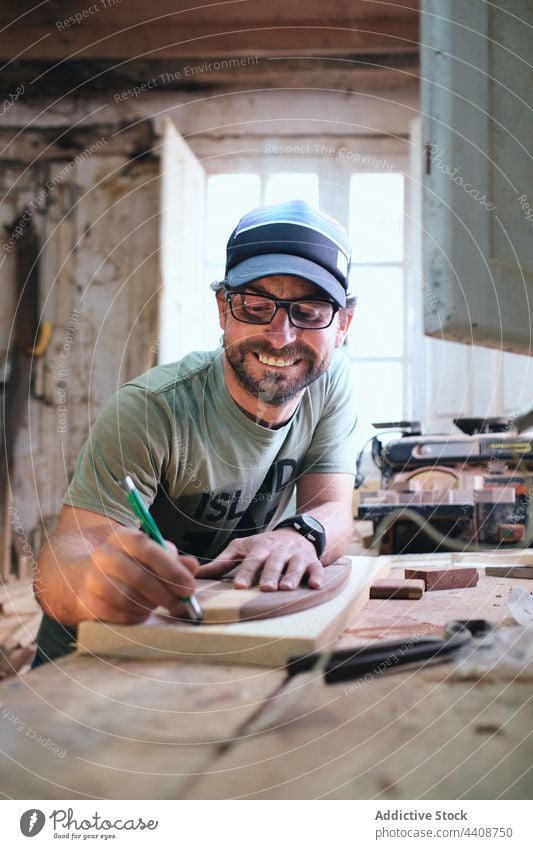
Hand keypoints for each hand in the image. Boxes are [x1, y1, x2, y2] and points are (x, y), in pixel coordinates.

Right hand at [77, 527, 198, 622]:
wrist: (90, 579)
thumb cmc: (131, 565)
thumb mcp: (153, 555)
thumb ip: (174, 560)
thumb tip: (192, 566)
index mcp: (122, 537)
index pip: (144, 547)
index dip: (170, 568)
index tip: (189, 586)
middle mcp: (103, 555)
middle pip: (137, 576)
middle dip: (165, 593)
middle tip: (182, 603)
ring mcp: (92, 579)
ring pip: (127, 598)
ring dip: (150, 605)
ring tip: (160, 605)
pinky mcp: (88, 603)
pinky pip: (118, 615)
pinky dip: (137, 617)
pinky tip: (143, 612)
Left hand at [196, 529, 323, 590]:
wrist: (298, 532)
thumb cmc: (264, 546)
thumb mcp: (242, 549)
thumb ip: (221, 563)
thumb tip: (196, 575)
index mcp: (260, 549)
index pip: (251, 561)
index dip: (246, 573)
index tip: (240, 586)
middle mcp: (278, 551)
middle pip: (273, 563)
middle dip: (270, 575)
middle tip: (265, 588)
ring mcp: (296, 556)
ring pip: (295, 566)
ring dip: (291, 576)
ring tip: (286, 589)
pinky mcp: (313, 561)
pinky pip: (316, 568)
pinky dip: (317, 576)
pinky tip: (315, 585)